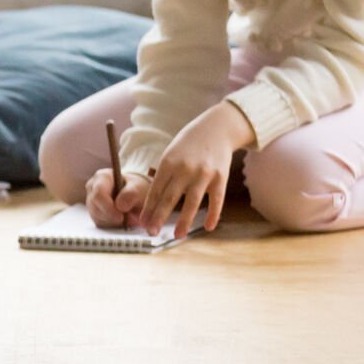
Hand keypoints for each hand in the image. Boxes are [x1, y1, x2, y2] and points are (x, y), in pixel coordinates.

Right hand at [88, 170, 145, 228]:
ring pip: (96, 216)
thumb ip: (131, 194)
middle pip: (95, 207)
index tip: (121, 217)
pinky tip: (119, 219)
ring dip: (111, 221)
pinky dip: (110, 224)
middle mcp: (93, 187)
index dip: (108, 207)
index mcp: (102, 176)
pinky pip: (99, 223)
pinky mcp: (93, 212)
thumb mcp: (138, 188)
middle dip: (110, 216)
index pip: (98, 194)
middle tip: (124, 220)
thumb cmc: (136, 189)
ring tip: (125, 217)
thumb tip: (120, 206)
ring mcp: (91, 200)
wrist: (136, 196)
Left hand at [125, 102, 253, 238]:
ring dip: (184, 221)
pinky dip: (212, 214)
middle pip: (169, 197)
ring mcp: (204, 173)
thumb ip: (164, 176)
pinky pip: (216, 200)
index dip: (148, 208)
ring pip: (192, 202)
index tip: (142, 222)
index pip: (155, 190)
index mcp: (169, 162)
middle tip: (151, 232)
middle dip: (159, 217)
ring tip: (177, 235)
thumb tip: (152, 204)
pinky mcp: (221, 177)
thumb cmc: (189, 145)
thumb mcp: (171, 154)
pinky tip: (207, 227)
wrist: (217, 127)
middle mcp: (185, 168)